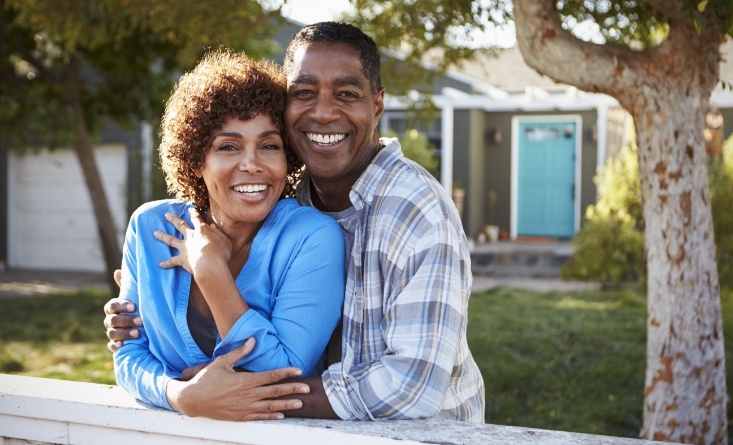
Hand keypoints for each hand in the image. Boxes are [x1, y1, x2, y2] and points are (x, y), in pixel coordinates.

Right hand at [104, 270, 141, 351]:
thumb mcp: (134, 297)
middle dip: (126, 320)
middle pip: (113, 320)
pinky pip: (111, 346)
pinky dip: (116, 346)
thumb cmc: (136, 308)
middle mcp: (110, 320)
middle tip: (140, 320)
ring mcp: (111, 332)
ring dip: (124, 333)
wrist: (141, 328)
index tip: (133, 306)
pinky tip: (123, 345)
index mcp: (113, 308)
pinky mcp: (115, 344)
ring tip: (138, 333)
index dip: (121, 305)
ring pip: (112, 333)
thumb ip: (127, 286)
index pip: (112, 305)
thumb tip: (117, 271)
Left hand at [155, 208, 231, 277]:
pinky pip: (172, 261)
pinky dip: (166, 263)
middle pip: (180, 225)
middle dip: (173, 219)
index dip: (193, 213)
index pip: (197, 218)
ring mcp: (185, 248)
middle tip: (166, 215)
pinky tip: (160, 264)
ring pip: (171, 240)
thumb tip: (213, 226)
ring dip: (162, 236)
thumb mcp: (225, 240)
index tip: (190, 209)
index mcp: (202, 230)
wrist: (210, 265)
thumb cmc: (221, 253)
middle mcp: (191, 236)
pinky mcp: (182, 259)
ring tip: (154, 232)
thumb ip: (219, 233)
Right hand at [166, 338, 310, 420]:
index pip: (271, 376)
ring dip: (286, 404)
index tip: (298, 371)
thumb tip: (252, 340)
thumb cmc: (206, 379)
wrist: (191, 400)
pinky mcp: (239, 416)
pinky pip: (259, 417)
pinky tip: (281, 415)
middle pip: (274, 392)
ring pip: (270, 406)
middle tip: (307, 389)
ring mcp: (244, 407)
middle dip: (292, 390)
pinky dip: (271, 416)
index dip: (286, 373)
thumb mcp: (222, 361)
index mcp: (244, 380)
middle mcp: (247, 395)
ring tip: (299, 403)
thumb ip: (239, 352)